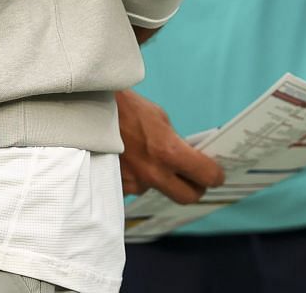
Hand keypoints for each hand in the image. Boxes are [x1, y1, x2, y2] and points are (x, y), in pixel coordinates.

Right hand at [116, 89, 224, 203]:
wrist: (88, 110)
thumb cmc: (126, 108)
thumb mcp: (159, 118)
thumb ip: (174, 142)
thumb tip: (186, 157)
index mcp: (168, 152)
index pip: (206, 176)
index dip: (215, 176)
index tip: (217, 174)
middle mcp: (153, 174)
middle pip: (187, 197)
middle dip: (195, 188)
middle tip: (195, 178)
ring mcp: (134, 184)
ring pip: (159, 190)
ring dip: (161, 179)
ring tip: (149, 157)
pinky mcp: (118, 187)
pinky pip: (136, 188)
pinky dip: (138, 177)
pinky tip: (131, 160)